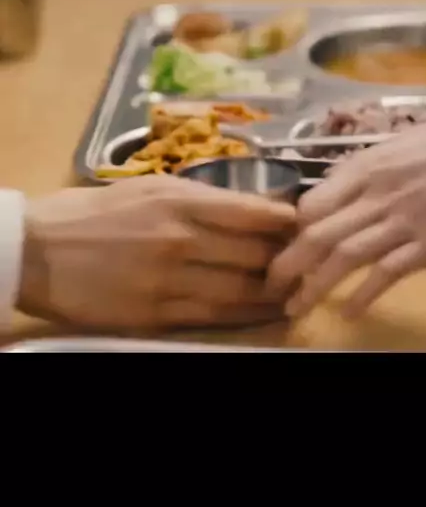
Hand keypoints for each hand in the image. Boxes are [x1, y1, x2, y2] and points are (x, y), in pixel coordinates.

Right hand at [19, 175, 294, 331]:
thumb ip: (202, 198)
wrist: (40, 250)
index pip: (251, 212)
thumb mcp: (149, 188)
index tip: (303, 224)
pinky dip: (245, 316)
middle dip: (285, 258)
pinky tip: (263, 313)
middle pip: (253, 253)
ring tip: (294, 293)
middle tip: (305, 260)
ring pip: (240, 290)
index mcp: (178, 200)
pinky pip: (213, 317)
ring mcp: (168, 280)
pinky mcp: (156, 314)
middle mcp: (179, 238)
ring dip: (273, 294)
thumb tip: (253, 209)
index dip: (285, 222)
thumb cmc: (95, 212)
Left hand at [267, 115, 425, 318]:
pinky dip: (364, 295)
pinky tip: (348, 312)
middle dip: (289, 265)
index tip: (286, 245)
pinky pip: (387, 274)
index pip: (312, 204)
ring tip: (297, 306)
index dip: (292, 229)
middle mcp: (374, 198)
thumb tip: (326, 198)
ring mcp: (401, 224)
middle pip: (319, 236)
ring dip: (315, 287)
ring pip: (345, 258)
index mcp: (362, 170)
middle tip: (272, 286)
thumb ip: (355, 175)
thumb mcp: (387, 150)